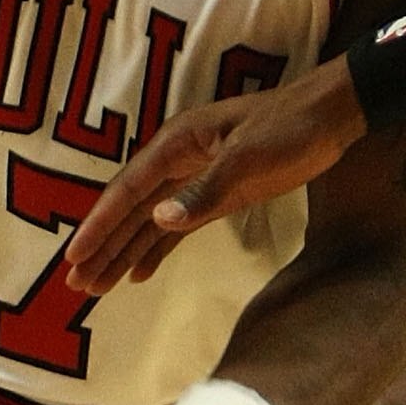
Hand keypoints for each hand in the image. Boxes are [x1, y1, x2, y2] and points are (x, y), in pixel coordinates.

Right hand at [65, 59, 364, 296]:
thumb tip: (158, 221)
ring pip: (148, 221)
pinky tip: (137, 274)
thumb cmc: (290, 129)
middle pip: (129, 210)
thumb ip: (203, 192)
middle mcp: (176, 161)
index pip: (127, 191)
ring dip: (122, 253)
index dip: (98, 225)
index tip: (73, 256)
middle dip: (102, 246)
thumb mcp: (248, 160)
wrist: (332, 116)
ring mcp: (195, 178)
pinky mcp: (216, 194)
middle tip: (75, 285)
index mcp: (176, 143)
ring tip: (96, 288)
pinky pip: (175, 226)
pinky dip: (155, 249)